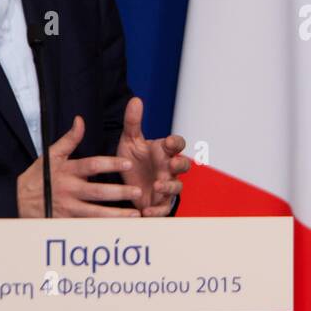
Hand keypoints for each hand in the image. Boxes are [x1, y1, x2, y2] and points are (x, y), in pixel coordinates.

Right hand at [17, 115, 144, 216]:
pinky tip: (119, 227)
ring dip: (116, 214)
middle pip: (97, 192)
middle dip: (119, 192)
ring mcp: (67, 208)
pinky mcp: (65, 222)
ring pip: (95, 213)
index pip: (92, 165)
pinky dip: (102, 227)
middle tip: (138, 190)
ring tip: (135, 214)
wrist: (16, 199)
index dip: (110, 164)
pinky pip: (87, 226)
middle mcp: (68, 190)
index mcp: (68, 171)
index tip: (128, 163)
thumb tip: (80, 120)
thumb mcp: (51, 155)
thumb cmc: (38, 176)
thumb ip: (69, 140)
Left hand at [115, 97, 190, 216]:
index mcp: (164, 151)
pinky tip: (147, 211)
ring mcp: (166, 185)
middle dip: (180, 163)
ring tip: (157, 185)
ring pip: (177, 186)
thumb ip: (133, 122)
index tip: (169, 143)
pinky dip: (157, 210)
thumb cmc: (134, 160)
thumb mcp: (130, 141)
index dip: (176, 143)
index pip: (178, 143)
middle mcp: (168, 168)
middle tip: (172, 163)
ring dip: (169, 186)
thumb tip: (135, 99)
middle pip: (184, 164)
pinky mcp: (160, 203)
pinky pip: (164, 208)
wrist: (126, 185)